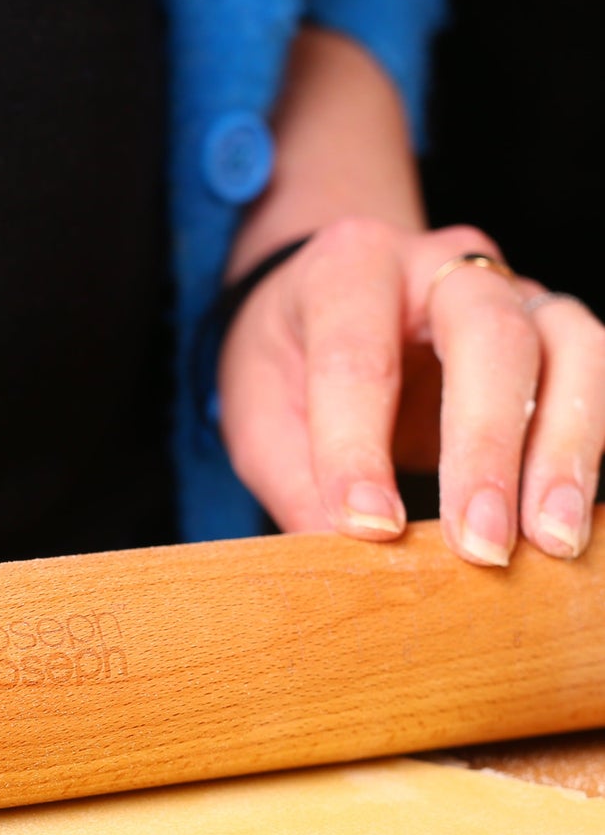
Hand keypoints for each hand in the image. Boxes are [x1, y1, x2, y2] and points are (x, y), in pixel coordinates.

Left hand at [218, 217, 604, 564]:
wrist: (324, 306)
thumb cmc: (289, 362)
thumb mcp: (262, 416)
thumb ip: (297, 484)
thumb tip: (348, 569)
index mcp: (347, 269)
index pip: (357, 359)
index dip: (360, 448)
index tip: (369, 528)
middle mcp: (441, 264)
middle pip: (488, 337)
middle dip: (485, 449)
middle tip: (479, 545)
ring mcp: (511, 289)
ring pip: (570, 348)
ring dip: (564, 451)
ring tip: (549, 542)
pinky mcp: (554, 328)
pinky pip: (594, 376)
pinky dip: (589, 448)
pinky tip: (565, 517)